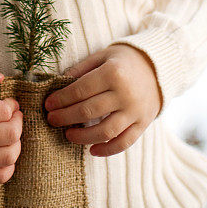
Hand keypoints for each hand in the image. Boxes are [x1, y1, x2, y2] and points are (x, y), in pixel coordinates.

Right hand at [0, 61, 22, 183]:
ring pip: (10, 155)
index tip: (8, 103)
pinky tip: (3, 151)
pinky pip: (1, 176)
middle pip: (11, 133)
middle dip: (18, 121)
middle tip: (13, 116)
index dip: (11, 104)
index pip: (4, 111)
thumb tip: (1, 77)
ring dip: (16, 142)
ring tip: (9, 132)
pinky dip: (9, 164)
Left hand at [44, 44, 161, 156]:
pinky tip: (92, 150)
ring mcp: (135, 111)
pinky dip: (107, 150)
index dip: (62, 99)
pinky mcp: (143, 123)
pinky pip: (124, 142)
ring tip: (68, 134)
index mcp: (113, 72)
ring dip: (83, 137)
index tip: (48, 104)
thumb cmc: (123, 61)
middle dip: (66, 117)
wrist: (158, 68)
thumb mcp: (103, 56)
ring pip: (105, 131)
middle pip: (89, 111)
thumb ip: (81, 68)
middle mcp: (125, 93)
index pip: (81, 89)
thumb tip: (59, 83)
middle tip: (51, 120)